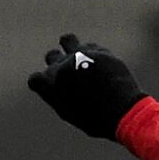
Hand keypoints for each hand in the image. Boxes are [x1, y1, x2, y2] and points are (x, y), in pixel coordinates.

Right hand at [27, 33, 145, 138]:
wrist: (123, 111)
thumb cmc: (97, 120)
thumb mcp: (71, 113)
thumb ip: (59, 96)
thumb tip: (58, 86)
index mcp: (50, 85)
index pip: (35, 79)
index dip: (43, 85)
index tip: (54, 90)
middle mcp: (61, 66)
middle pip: (51, 56)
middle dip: (58, 64)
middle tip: (72, 75)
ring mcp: (80, 56)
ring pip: (67, 40)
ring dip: (71, 47)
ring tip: (83, 58)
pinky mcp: (98, 52)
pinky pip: (91, 47)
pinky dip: (94, 54)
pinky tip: (102, 65)